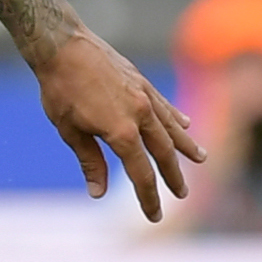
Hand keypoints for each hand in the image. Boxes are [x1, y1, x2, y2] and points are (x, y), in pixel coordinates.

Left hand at [38, 27, 202, 220]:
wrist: (62, 46)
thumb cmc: (60, 90)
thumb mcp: (69, 131)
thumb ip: (90, 162)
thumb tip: (98, 193)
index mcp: (121, 132)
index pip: (141, 173)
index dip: (148, 197)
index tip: (154, 215)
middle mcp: (140, 114)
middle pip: (163, 153)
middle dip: (173, 177)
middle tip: (182, 195)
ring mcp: (144, 96)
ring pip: (171, 128)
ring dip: (186, 146)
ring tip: (201, 159)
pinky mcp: (141, 82)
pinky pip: (164, 106)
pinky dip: (175, 118)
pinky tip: (185, 125)